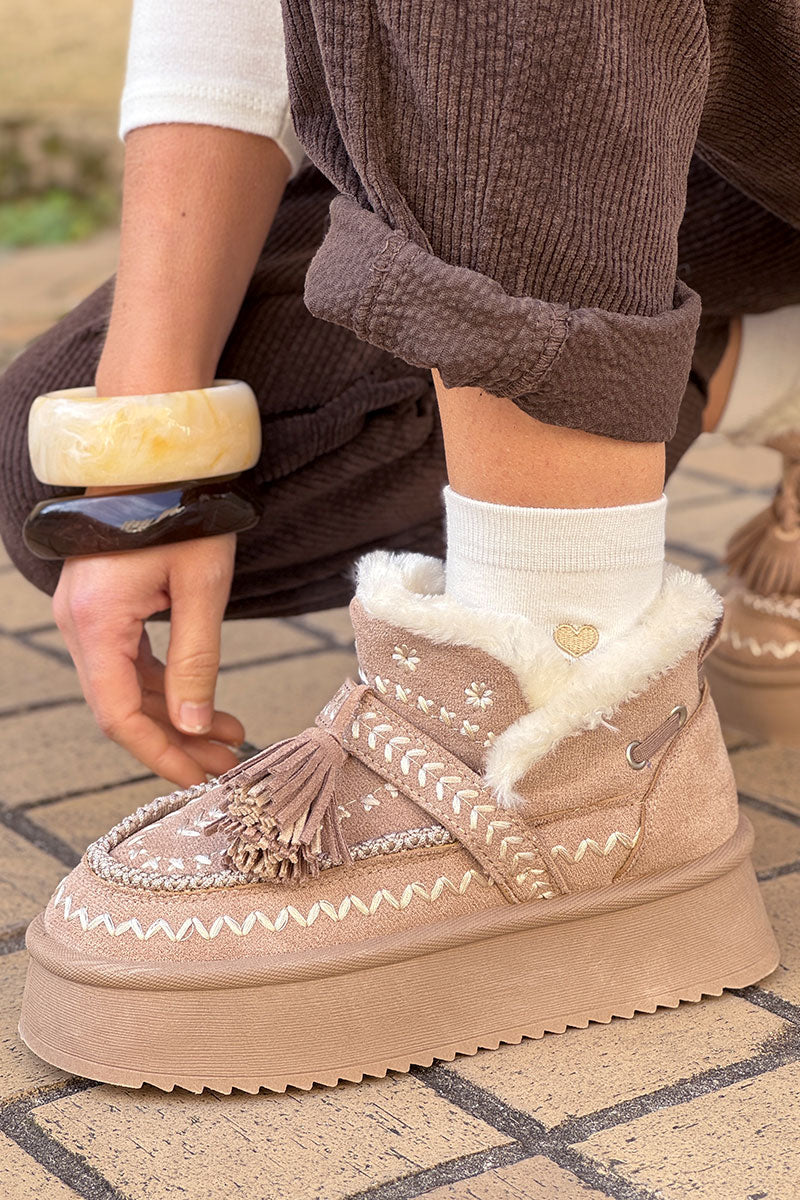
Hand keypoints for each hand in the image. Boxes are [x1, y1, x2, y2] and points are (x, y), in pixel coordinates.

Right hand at [53, 534, 244, 786]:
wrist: (156, 456)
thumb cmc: (184, 510)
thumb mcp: (202, 588)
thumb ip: (197, 661)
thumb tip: (197, 726)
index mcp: (97, 621)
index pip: (119, 714)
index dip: (159, 753)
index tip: (199, 777)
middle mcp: (78, 624)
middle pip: (120, 707)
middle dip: (175, 740)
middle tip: (226, 764)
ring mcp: (85, 616)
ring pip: (125, 688)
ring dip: (174, 715)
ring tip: (230, 737)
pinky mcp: (101, 608)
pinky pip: (127, 663)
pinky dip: (164, 686)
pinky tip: (204, 704)